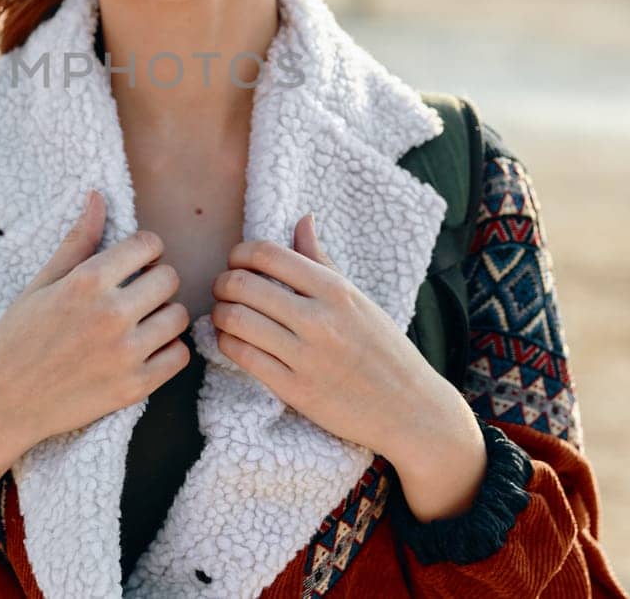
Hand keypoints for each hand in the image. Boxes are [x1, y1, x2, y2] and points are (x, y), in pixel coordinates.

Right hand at [0, 189, 191, 449]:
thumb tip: (98, 196)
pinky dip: (168, 351)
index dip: (143, 249)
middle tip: (134, 294)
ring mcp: (125, 353)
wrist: (2, 402)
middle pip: (169, 278)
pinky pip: (179, 357)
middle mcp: (111, 314)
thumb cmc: (17, 337)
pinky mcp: (134, 387)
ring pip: (178, 317)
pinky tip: (144, 350)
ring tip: (139, 323)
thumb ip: (78, 241)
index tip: (132, 263)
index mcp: (87, 281)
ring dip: (163, 316)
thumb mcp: (41, 283)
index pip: (148, 244)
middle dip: (155, 280)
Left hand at [209, 212, 463, 462]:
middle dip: (222, 282)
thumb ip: (322, 261)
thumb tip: (302, 219)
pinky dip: (225, 344)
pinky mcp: (295, 390)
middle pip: (243, 284)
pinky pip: (242, 357)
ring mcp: (306, 356)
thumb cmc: (385, 350)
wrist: (410, 410)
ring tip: (224, 315)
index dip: (239, 253)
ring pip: (235, 319)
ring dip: (218, 313)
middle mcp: (319, 319)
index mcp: (335, 290)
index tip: (237, 262)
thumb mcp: (359, 299)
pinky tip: (231, 341)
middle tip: (223, 288)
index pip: (268, 254)